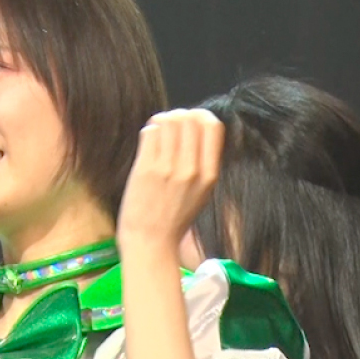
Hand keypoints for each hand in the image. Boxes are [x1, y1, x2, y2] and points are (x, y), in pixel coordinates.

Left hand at [117, 109, 223, 252]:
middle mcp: (191, 170)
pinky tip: (149, 143)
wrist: (150, 242)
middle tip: (170, 126)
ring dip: (161, 122)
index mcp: (209, 175)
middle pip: (189, 118)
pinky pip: (149, 132)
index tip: (191, 120)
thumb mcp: (202, 192)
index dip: (200, 116)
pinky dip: (149, 132)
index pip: (213, 126)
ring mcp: (168, 168)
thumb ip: (203, 162)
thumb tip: (196, 126)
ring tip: (158, 133)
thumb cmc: (174, 218)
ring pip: (168, 120)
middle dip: (178, 116)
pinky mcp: (146, 169)